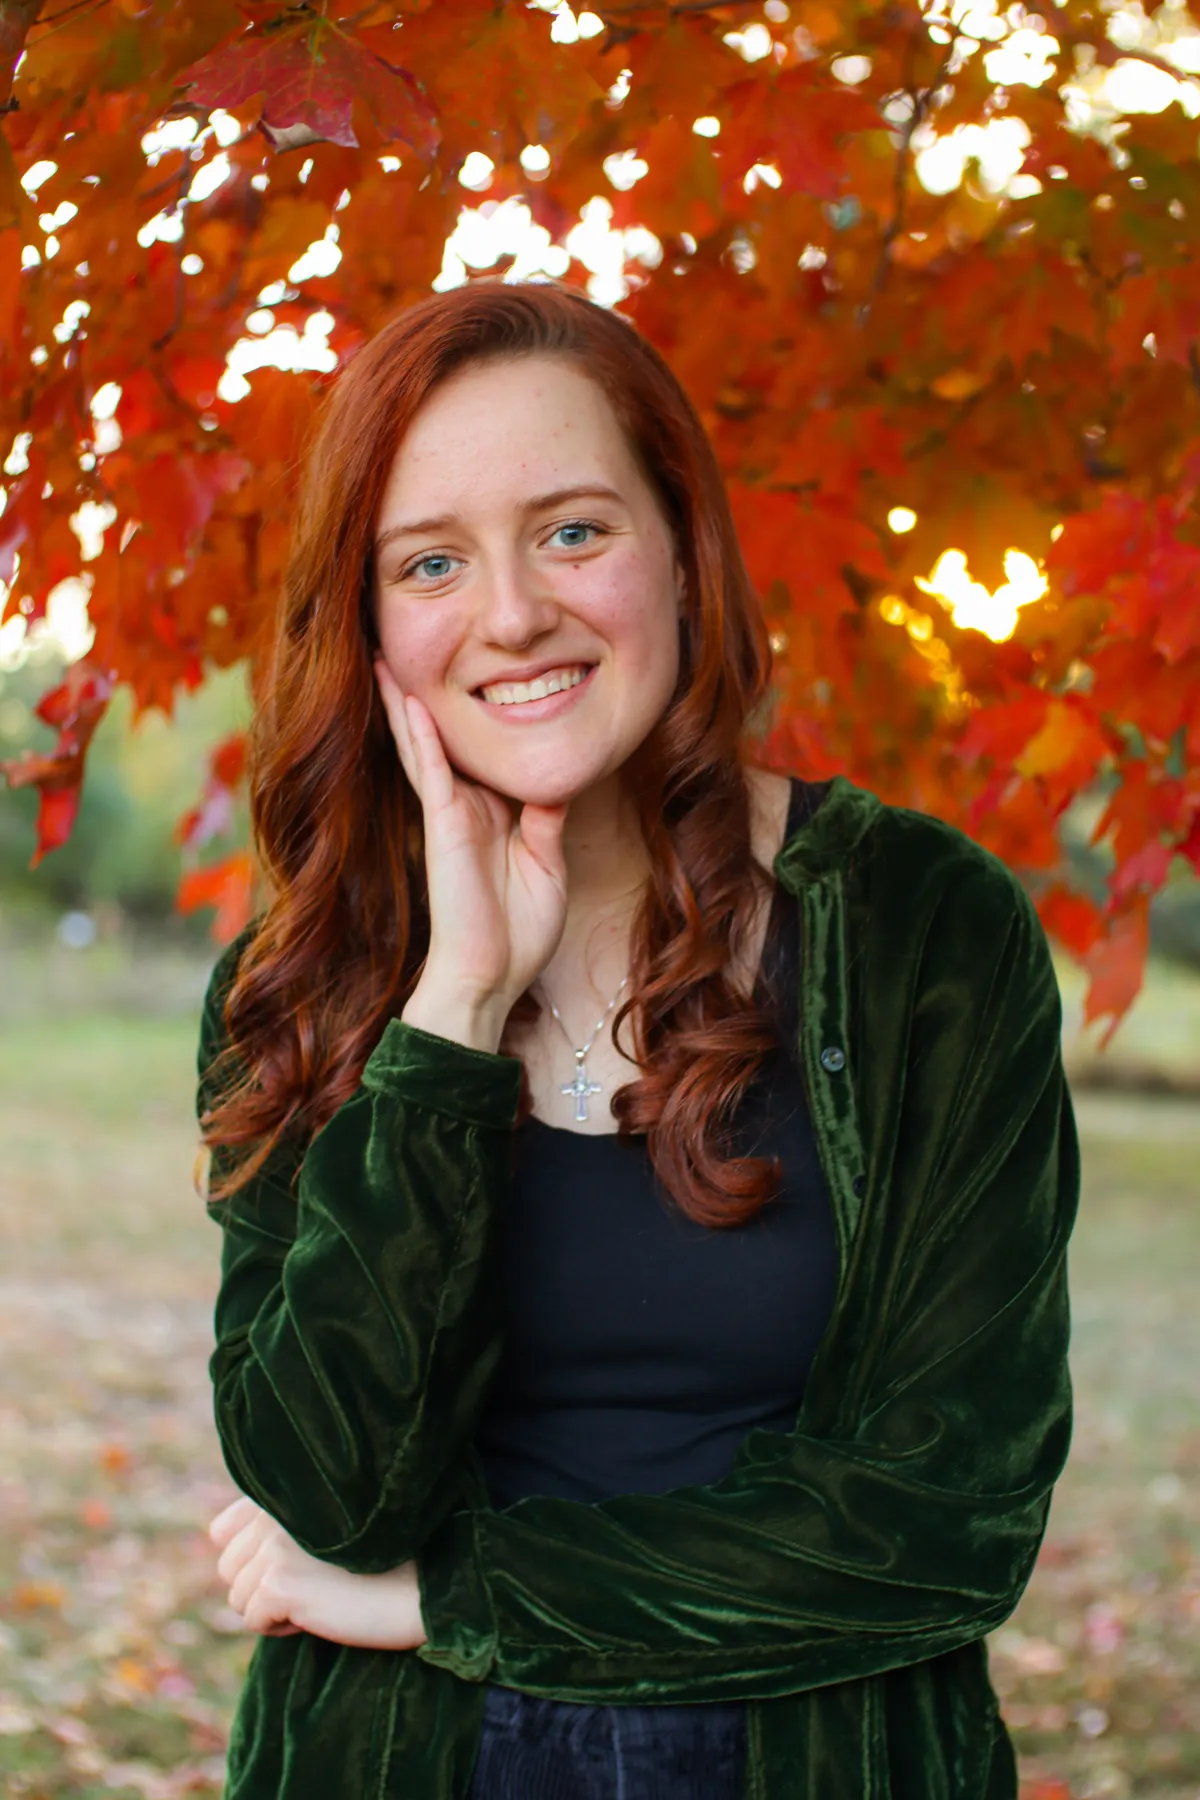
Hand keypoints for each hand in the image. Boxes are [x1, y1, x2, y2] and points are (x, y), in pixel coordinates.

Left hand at [208, 1494, 427, 1650]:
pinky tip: (319, 1612)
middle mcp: (275, 1510)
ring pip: (238, 1597)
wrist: (422, 1589)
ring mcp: (274, 1545)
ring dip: (273, 1607)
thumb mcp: (323, 1530)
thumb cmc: (381, 1561)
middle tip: (316, 1583)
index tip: (293, 1565)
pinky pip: (252, 1619)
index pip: (224, 1530)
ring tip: (321, 1595)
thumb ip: (275, 1523)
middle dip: (263, 1587)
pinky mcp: (278, 1582)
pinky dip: (281, 1627)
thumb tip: (217, 1536)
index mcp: (287, 1491)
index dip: (251, 1559)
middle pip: (229, 1568)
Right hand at [374, 658, 569, 1013]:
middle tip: (399, 652)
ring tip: (383, 661)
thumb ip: (546, 819)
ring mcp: (450, 815)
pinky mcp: (443, 828)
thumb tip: (554, 780)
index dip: (472, 717)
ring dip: (406, 704)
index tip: (472, 675)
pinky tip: (413, 704)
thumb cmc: (518, 933)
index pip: (479, 755)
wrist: (491, 977)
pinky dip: (423, 738)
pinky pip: (432, 773)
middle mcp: (464, 808)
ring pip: (424, 747)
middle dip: (421, 698)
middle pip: (440, 740)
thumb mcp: (546, 865)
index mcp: (490, 815)